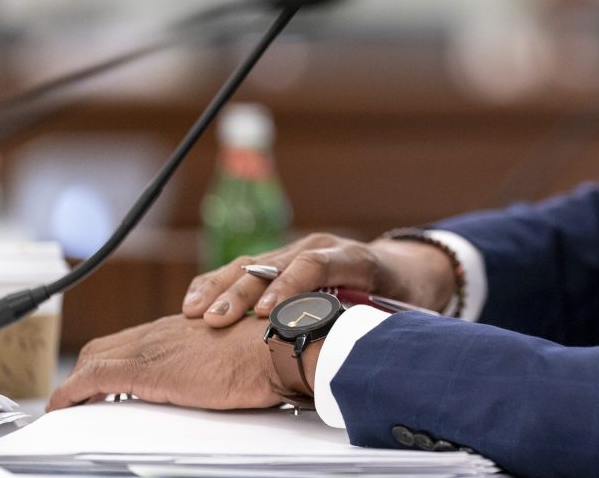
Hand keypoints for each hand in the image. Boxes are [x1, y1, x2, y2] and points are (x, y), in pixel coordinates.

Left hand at [47, 314, 282, 410]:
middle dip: (88, 369)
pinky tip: (62, 407)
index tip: (105, 379)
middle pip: (107, 345)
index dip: (114, 358)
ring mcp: (152, 347)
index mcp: (186, 327)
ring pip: (94, 357)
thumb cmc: (269, 354)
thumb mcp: (236, 355)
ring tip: (72, 406)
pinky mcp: (145, 369)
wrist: (276, 349)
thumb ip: (216, 362)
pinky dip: (70, 392)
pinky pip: (91, 379)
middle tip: (81, 395)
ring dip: (78, 383)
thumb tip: (218, 380)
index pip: (135, 338)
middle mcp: (164, 331)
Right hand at [182, 232, 455, 327]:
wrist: (405, 268)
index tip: (268, 313)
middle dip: (243, 292)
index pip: (315, 265)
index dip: (289, 287)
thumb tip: (360, 351)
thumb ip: (377, 323)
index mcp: (353, 258)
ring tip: (194, 313)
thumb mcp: (400, 310)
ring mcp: (299, 250)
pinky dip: (218, 285)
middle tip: (216, 321)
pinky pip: (245, 269)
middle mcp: (321, 247)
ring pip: (253, 263)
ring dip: (221, 288)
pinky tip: (194, 303)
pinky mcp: (282, 260)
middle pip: (275, 263)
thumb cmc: (402, 295)